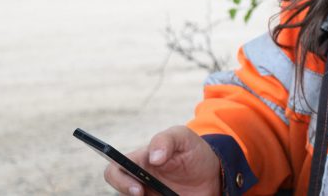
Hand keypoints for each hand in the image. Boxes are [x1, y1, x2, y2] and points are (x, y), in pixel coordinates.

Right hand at [104, 126, 221, 195]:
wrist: (212, 174)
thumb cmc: (192, 151)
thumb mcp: (183, 138)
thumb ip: (166, 140)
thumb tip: (153, 158)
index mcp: (138, 162)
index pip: (114, 171)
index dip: (119, 181)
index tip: (138, 189)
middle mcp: (139, 183)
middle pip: (122, 193)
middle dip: (129, 195)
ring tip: (172, 195)